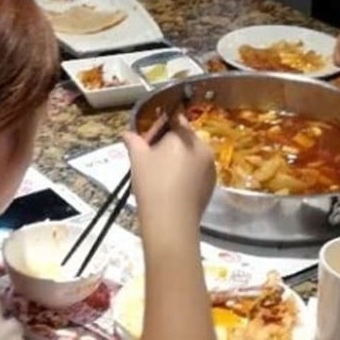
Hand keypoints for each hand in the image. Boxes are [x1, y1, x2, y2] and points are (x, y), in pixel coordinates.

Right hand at [123, 114, 214, 230]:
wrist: (171, 221)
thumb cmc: (152, 183)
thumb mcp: (137, 159)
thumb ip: (134, 141)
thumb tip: (127, 133)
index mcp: (185, 136)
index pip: (176, 119)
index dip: (161, 125)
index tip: (149, 138)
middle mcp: (202, 147)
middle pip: (185, 138)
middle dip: (169, 144)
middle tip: (151, 159)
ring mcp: (210, 167)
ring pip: (192, 155)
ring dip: (179, 159)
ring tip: (161, 176)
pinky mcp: (212, 184)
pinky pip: (198, 171)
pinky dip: (187, 174)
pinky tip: (173, 188)